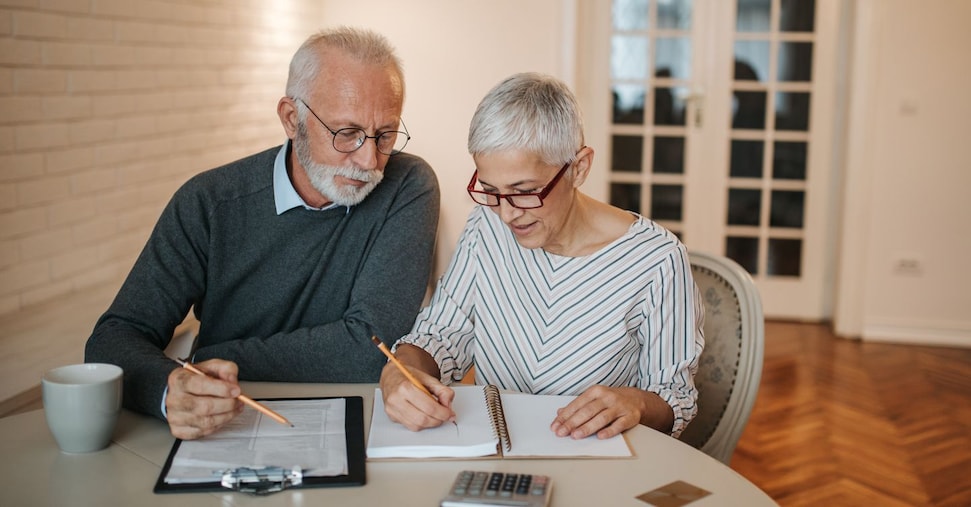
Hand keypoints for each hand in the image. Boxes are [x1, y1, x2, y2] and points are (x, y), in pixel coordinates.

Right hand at [165, 359, 242, 439]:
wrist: (182, 392)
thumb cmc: (197, 379)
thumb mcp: (212, 367)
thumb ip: (226, 369)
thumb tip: (232, 381)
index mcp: (179, 379)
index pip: (199, 385)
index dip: (221, 389)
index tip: (236, 390)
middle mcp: (174, 399)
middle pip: (204, 406)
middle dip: (228, 404)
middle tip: (239, 400)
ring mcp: (175, 416)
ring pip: (206, 421)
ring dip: (227, 416)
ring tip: (235, 408)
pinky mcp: (179, 430)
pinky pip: (203, 432)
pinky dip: (218, 425)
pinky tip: (223, 416)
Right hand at [378, 360, 454, 431]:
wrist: (391, 376)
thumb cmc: (408, 376)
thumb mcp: (428, 378)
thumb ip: (442, 390)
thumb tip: (448, 405)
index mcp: (405, 387)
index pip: (429, 407)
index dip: (443, 413)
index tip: (450, 414)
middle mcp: (396, 399)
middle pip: (423, 419)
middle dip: (438, 420)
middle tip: (444, 416)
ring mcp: (392, 409)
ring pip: (416, 426)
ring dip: (430, 423)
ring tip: (434, 415)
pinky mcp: (391, 416)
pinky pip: (410, 426)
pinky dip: (420, 423)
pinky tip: (423, 415)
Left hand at [551, 386, 667, 439]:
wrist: (636, 399)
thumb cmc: (610, 400)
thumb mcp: (593, 398)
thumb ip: (577, 406)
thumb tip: (559, 412)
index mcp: (595, 391)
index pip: (577, 404)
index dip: (565, 416)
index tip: (555, 426)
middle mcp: (607, 397)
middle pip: (587, 411)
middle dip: (572, 422)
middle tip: (562, 432)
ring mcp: (619, 407)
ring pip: (601, 418)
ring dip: (587, 427)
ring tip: (576, 436)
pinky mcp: (630, 417)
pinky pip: (619, 424)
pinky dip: (609, 431)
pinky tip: (600, 436)